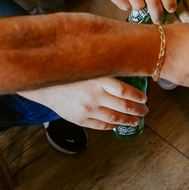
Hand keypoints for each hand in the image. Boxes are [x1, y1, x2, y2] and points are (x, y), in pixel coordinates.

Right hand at [20, 78, 146, 130]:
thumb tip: (127, 66)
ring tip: (137, 120)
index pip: (125, 91)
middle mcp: (94, 95)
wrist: (43, 82)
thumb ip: (105, 67)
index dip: (138, 96)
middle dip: (138, 109)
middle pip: (123, 106)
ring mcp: (87, 109)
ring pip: (114, 118)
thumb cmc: (68, 69)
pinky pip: (100, 125)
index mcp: (98, 79)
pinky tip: (117, 124)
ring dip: (129, 120)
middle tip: (145, 110)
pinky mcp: (79, 118)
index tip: (145, 98)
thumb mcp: (88, 64)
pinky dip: (112, 126)